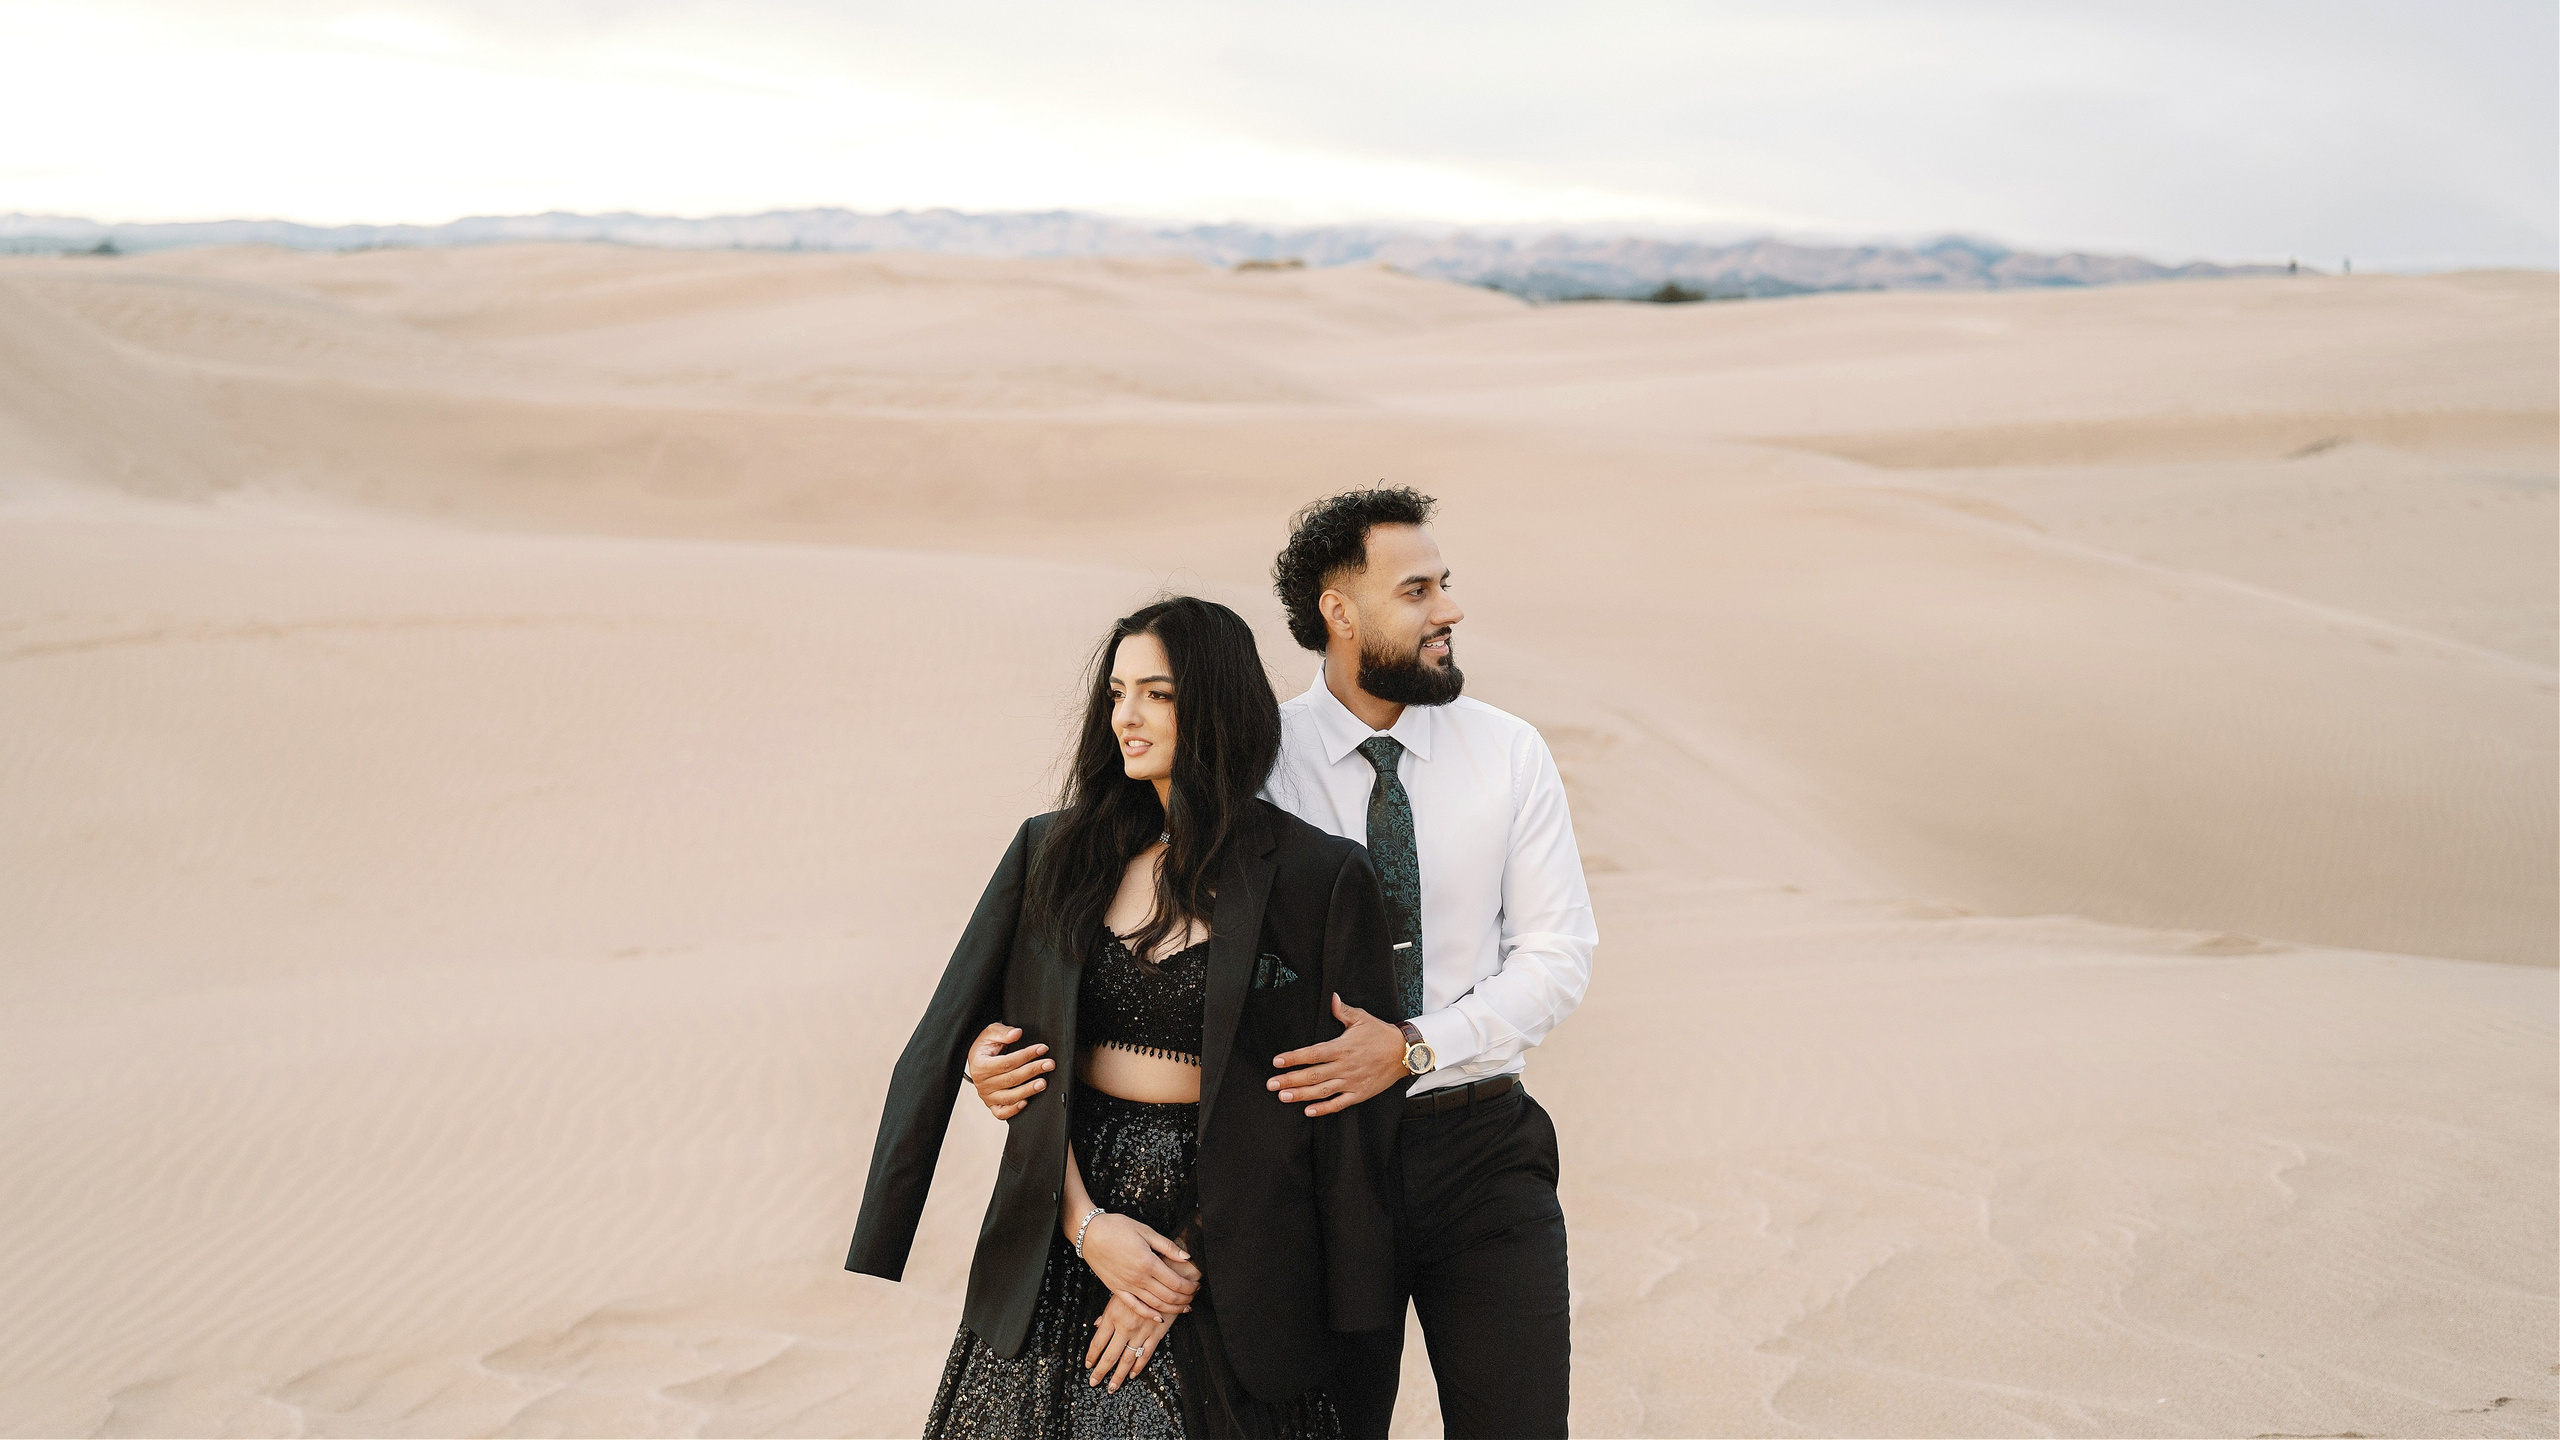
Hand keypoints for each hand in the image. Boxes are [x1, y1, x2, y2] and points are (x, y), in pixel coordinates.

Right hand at [966, 1022, 1052, 1120]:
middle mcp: (982, 1083)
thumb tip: (1017, 1033)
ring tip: (1043, 1083)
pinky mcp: (991, 1105)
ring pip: (1009, 1097)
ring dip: (1028, 1090)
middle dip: (1033, 1070)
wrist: (977, 1059)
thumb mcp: (991, 1033)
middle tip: (1049, 1064)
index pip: (1007, 1062)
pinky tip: (1026, 1102)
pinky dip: (1014, 1110)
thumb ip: (1003, 1032)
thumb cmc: (985, 1046)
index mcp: (980, 1065)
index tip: (1042, 1049)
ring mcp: (986, 1096)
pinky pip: (1001, 1113)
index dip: (1026, 1055)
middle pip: (1011, 1079)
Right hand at [1077, 1214, 1200, 1319]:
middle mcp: (1139, 1278)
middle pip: (1168, 1296)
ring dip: (1172, 1308)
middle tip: (1194, 1296)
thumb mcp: (1145, 1231)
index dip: (1190, 1286)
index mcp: (1148, 1262)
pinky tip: (1159, 1318)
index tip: (1198, 1285)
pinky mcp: (1117, 1290)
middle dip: (1185, 1299)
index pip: (1176, 1282)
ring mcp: (1127, 1286)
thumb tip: (1187, 1257)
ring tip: (1184, 1307)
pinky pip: (1135, 1307)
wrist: (1089, 1234)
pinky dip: (1149, 1315)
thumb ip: (1167, 1246)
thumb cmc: (1117, 1228)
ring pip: (1155, 1305)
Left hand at [1085, 1289, 1171, 1390]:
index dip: (1092, 1355)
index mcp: (1113, 1315)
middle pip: (1110, 1355)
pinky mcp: (1156, 1334)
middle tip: (1094, 1382)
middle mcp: (1125, 1326)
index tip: (1088, 1365)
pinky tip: (1131, 1375)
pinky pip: (1145, 1354)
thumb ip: (1107, 1312)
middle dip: (1101, 1371)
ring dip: (1118, 1375)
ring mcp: (1141, 1332)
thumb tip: (1096, 1325)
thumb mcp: (1119, 1294)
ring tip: (1112, 1387)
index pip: (1098, 1341)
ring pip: (1127, 1359)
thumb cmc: (1140, 1285)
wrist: (1167, 1279)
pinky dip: (1138, 1366)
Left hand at [1268, 994, 1406, 1116]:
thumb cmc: (1381, 1034)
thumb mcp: (1362, 1018)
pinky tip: (1309, 1111)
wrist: (1404, 1053)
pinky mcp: (1359, 1093)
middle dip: (1290, 1079)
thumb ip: (1343, 1011)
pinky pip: (1339, 1104)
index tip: (1278, 1061)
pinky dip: (1324, 1109)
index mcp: (1342, 1047)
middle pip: (1313, 1075)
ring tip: (1283, 1096)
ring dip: (1301, 1094)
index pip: (1313, 1053)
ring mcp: (1351, 1082)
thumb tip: (1332, 998)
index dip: (1294, 1057)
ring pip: (1322, 1091)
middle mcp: (1345, 1066)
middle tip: (1271, 1083)